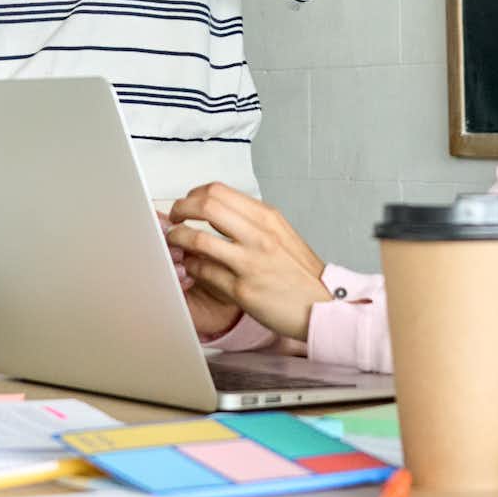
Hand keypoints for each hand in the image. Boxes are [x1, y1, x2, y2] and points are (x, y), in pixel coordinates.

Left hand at [165, 183, 333, 340]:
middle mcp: (259, 236)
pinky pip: (204, 272)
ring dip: (178, 239)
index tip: (187, 203)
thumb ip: (250, 221)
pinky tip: (193, 267)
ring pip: (198, 239)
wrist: (322, 305)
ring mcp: (250, 263)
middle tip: (175, 218)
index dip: (193, 195)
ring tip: (176, 242)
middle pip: (206, 206)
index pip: (218, 192)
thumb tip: (216, 211)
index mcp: (267, 218)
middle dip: (180, 209)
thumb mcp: (280, 233)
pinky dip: (192, 266)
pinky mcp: (242, 290)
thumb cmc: (300, 273)